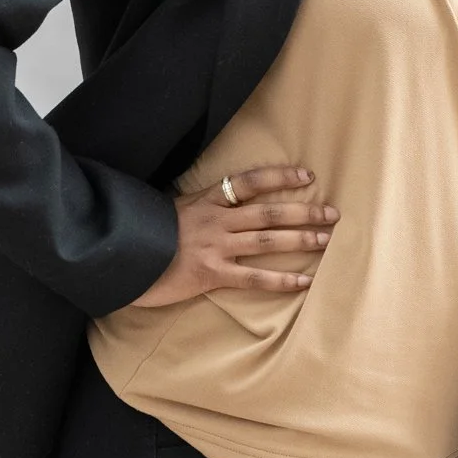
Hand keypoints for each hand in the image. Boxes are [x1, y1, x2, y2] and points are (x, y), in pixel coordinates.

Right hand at [127, 166, 337, 308]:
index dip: (280, 177)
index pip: (250, 181)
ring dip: (301, 239)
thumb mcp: (174, 208)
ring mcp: (216, 246)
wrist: (125, 259)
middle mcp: (216, 219)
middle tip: (333, 214)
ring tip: (328, 240)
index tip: (307, 176)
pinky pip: (254, 277)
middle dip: (304, 212)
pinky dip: (282, 279)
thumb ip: (200, 204)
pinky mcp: (212, 274)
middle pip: (270, 212)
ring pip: (267, 240)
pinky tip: (304, 281)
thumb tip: (224, 202)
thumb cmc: (147, 233)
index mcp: (206, 199)